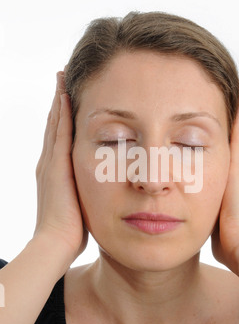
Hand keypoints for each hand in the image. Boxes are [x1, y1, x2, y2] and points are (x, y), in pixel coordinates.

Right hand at [34, 72, 87, 262]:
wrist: (56, 243)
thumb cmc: (71, 232)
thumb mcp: (81, 206)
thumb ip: (87, 194)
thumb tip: (103, 192)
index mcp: (55, 173)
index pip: (59, 138)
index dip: (62, 118)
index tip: (67, 99)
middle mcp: (49, 163)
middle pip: (55, 125)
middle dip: (59, 103)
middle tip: (62, 80)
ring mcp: (51, 163)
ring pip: (56, 124)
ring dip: (59, 101)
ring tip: (61, 80)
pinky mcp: (57, 166)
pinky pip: (60, 134)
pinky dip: (62, 115)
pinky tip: (66, 97)